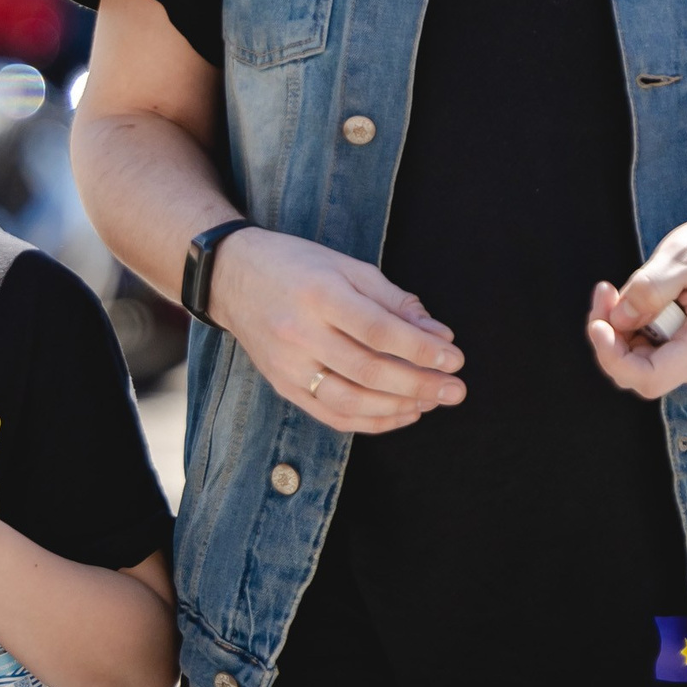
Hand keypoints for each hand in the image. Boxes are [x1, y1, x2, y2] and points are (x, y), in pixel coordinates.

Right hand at [208, 227, 464, 433]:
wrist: (231, 277)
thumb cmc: (297, 265)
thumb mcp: (347, 266)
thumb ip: (394, 301)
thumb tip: (440, 335)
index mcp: (320, 294)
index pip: (379, 330)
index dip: (421, 349)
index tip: (454, 358)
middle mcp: (300, 332)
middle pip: (368, 371)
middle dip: (420, 384)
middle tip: (455, 390)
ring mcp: (288, 364)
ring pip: (351, 400)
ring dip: (399, 407)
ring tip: (431, 403)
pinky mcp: (283, 385)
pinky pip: (332, 414)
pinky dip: (370, 421)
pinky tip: (400, 414)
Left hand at [586, 213, 686, 399]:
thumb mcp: (682, 256)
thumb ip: (648, 289)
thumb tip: (618, 321)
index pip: (650, 377)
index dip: (613, 357)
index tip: (597, 324)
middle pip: (638, 371)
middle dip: (611, 335)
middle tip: (605, 290)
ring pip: (640, 362)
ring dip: (621, 329)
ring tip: (620, 289)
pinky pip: (651, 352)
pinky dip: (635, 329)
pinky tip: (638, 300)